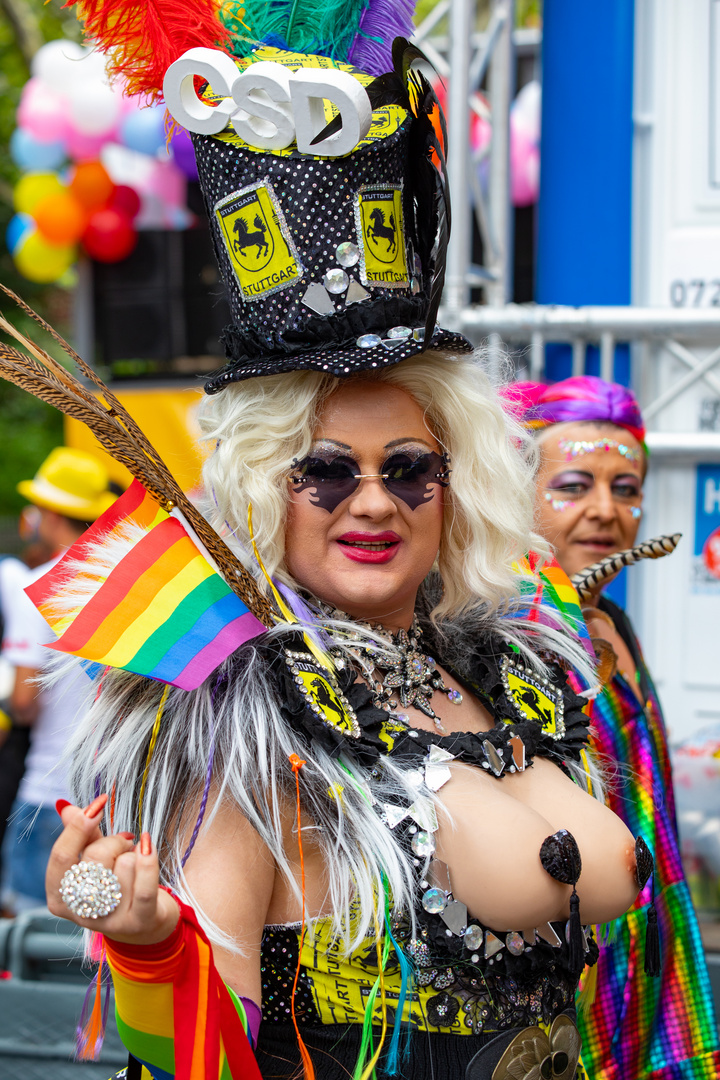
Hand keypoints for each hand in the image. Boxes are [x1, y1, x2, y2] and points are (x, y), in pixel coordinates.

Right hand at [46, 794, 179, 944]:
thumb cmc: (112, 886)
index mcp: (60, 897)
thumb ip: (81, 837)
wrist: (142, 924)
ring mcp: (110, 920)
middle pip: (95, 857)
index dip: (79, 825)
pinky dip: (148, 860)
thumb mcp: (93, 861)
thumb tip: (66, 808)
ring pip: (124, 864)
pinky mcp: (138, 921)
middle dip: (114, 841)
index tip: (99, 803)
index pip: (61, 855)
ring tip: (135, 861)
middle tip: (124, 843)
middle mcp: (81, 912)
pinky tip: (147, 846)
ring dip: (134, 854)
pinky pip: (144, 885)